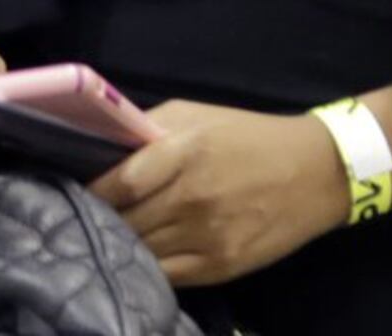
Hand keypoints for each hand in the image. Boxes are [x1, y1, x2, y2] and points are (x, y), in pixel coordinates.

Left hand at [93, 101, 347, 289]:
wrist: (317, 172)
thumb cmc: (250, 136)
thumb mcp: (198, 114)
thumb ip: (149, 129)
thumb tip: (102, 148)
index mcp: (185, 151)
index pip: (119, 183)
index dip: (90, 192)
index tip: (74, 193)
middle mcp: (192, 196)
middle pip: (125, 221)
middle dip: (100, 221)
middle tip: (83, 218)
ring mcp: (206, 235)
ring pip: (141, 251)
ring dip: (120, 246)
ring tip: (107, 237)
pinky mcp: (220, 266)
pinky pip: (165, 275)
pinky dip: (145, 267)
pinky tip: (138, 256)